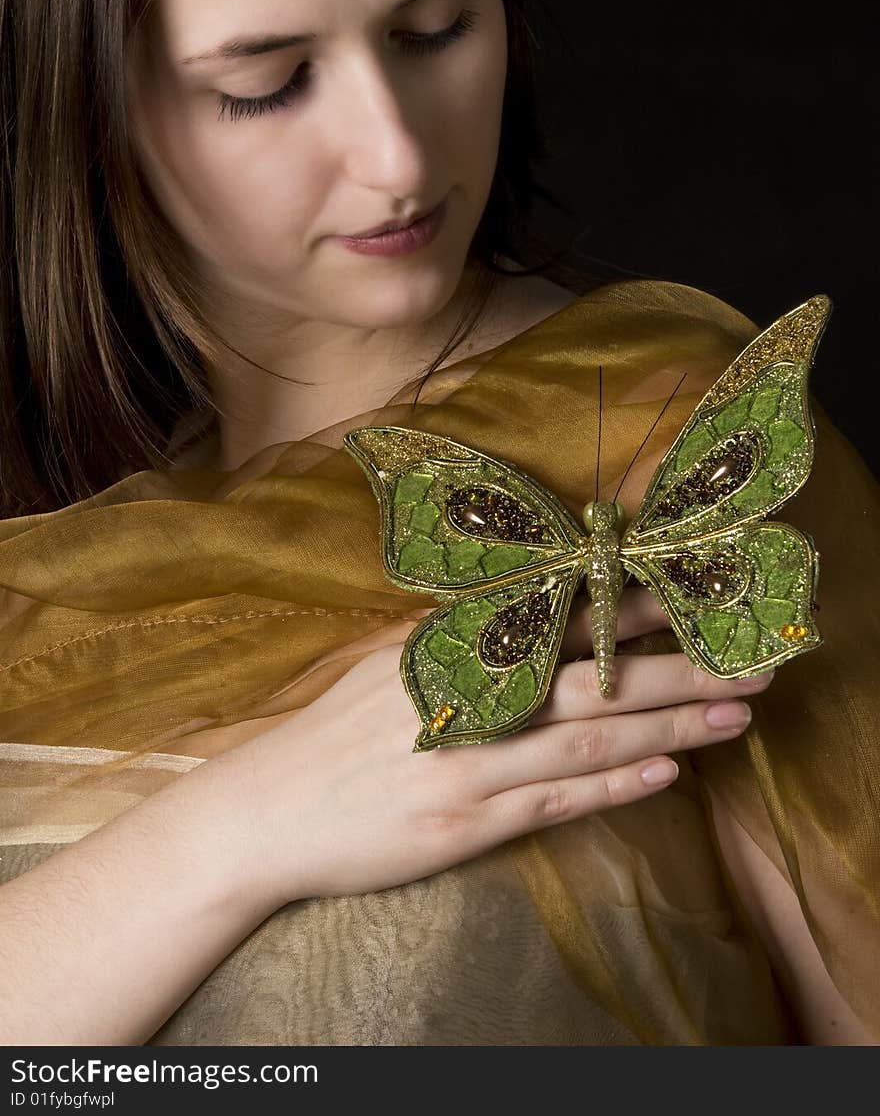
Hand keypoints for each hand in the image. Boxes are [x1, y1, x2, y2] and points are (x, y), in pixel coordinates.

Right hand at [224, 586, 771, 909]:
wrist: (265, 809)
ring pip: (587, 739)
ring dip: (669, 727)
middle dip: (679, 668)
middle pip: (592, 679)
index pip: (555, 619)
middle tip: (753, 661)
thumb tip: (533, 612)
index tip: (697, 596)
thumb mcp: (390, 662)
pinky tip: (663, 776)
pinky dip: (611, 787)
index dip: (633, 610)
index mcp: (446, 648)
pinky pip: (553, 802)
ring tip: (737, 715)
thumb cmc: (330, 733)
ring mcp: (467, 762)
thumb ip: (461, 640)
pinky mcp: (464, 822)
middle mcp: (464, 697)